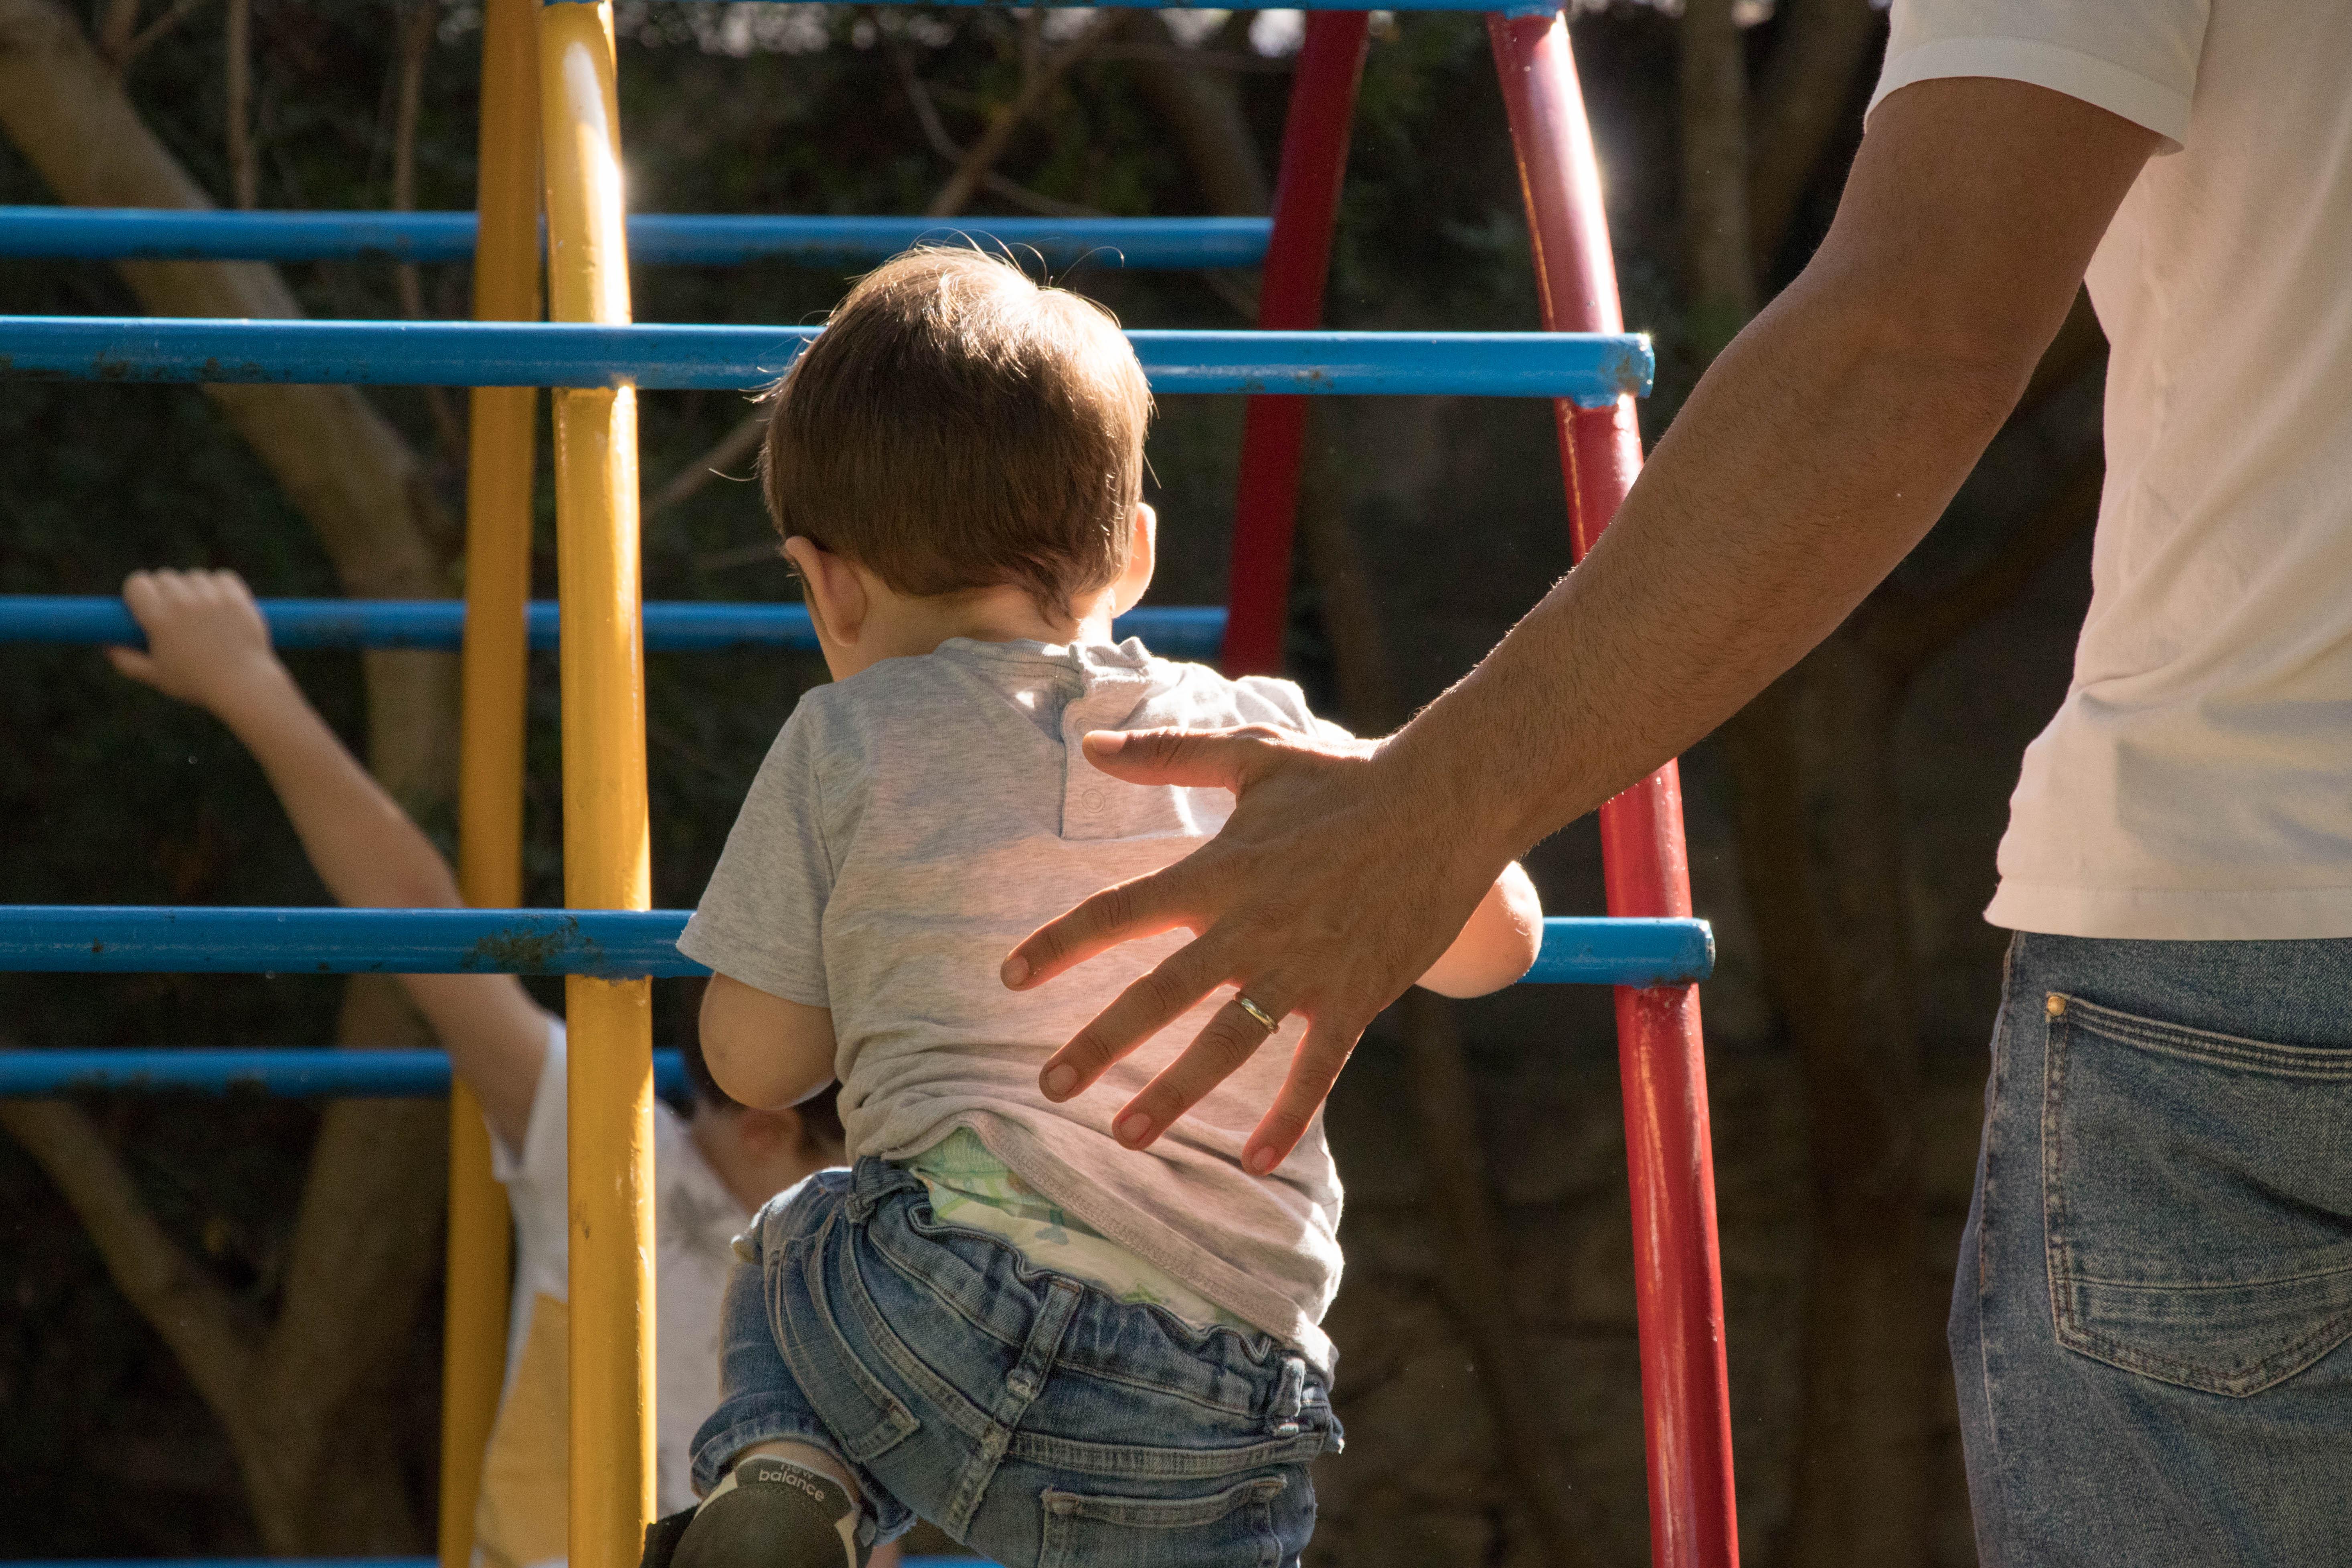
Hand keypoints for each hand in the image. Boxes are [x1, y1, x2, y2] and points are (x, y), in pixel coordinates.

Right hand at [107, 569, 282, 712]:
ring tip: (199, 613)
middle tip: (174, 614)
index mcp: (158, 618)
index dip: (139, 593)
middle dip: (165, 592)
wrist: (244, 686)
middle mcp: (183, 602)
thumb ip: (127, 661)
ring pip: (194, 576)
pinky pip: (223, 577)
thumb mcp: (156, 676)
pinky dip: (220, 586)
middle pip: (164, 577)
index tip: (145, 605)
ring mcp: (212, 598)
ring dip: (193, 588)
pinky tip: (219, 603)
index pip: (137, 583)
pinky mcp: (237, 598)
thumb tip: (107, 648)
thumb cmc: (197, 684)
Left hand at [1003, 724, 1510, 1174]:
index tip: (1010, 976)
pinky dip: (1288, 1117)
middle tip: (1050, 1087)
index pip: (1120, 912)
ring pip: (1227, 1045)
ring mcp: (1304, 969)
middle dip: (1101, 1044)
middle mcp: (1251, 927)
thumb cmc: (1345, 779)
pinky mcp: (1355, 996)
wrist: (1447, 804)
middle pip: (1160, 995)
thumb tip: (1089, 743)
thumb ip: (1167, 753)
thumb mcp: (1253, 754)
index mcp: (1218, 872)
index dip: (1061, 944)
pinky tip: (1254, 1162)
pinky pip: (1315, 1069)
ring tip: (1127, 1135)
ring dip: (1175, 1094)